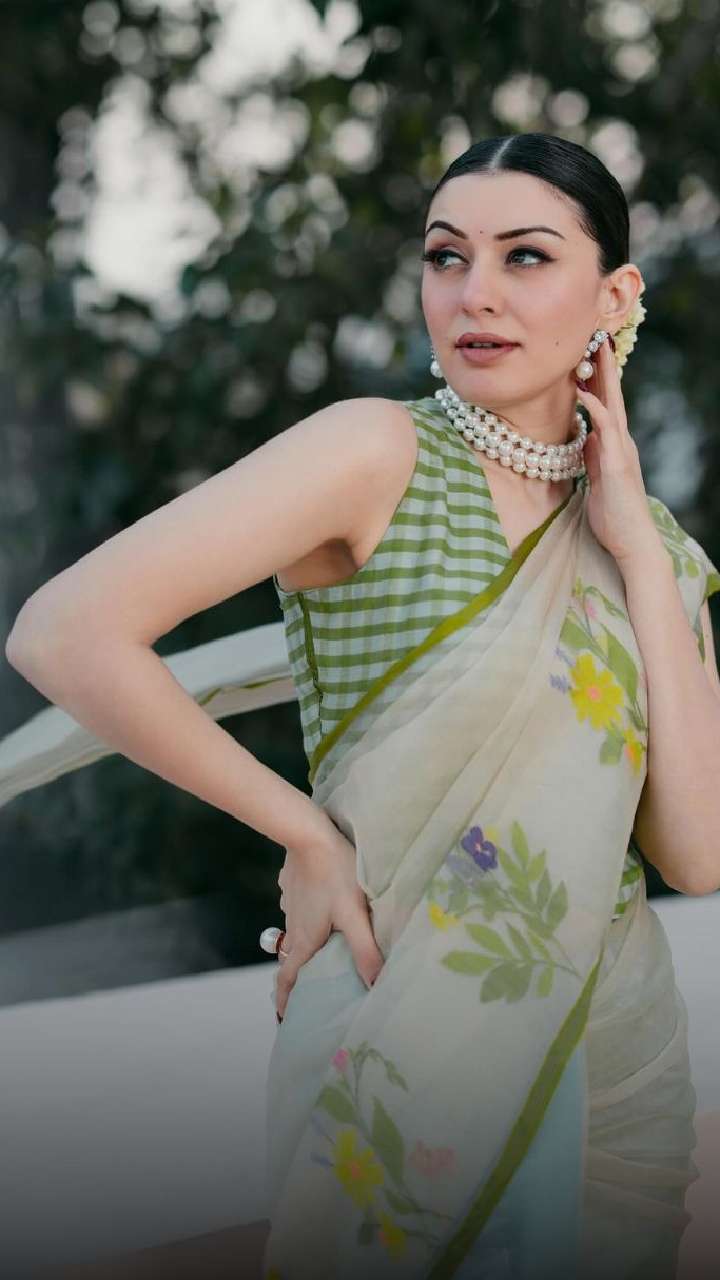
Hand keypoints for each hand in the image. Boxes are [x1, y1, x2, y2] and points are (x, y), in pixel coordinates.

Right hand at [274, 819, 384, 1018]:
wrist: (308, 832)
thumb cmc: (335, 873)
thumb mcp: (354, 914)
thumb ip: (365, 950)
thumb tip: (375, 985)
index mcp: (306, 938)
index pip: (288, 978)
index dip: (284, 1001)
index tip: (283, 1018)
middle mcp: (293, 924)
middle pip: (294, 957)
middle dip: (300, 974)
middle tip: (313, 984)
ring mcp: (290, 903)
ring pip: (297, 930)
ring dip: (306, 943)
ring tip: (325, 945)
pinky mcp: (291, 885)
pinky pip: (298, 908)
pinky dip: (308, 916)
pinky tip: (324, 905)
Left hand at [575, 339, 662, 569]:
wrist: (630, 541)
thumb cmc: (611, 516)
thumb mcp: (596, 479)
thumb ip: (592, 457)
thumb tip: (584, 438)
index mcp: (613, 446)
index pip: (605, 404)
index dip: (597, 380)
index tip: (587, 355)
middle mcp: (620, 442)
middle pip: (611, 396)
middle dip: (603, 367)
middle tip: (596, 336)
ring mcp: (621, 450)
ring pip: (612, 404)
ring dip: (602, 377)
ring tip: (593, 350)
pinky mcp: (617, 462)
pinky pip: (605, 428)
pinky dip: (595, 407)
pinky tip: (583, 393)